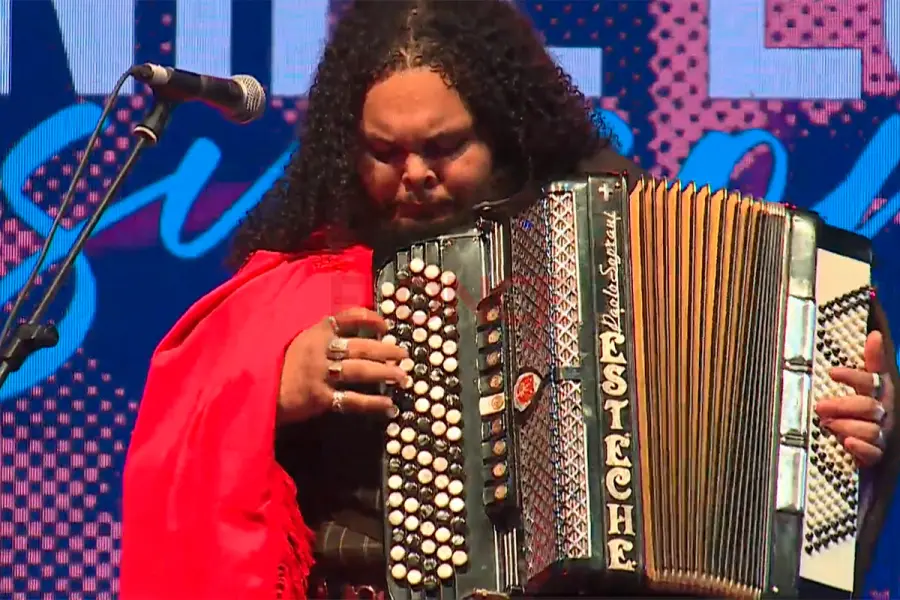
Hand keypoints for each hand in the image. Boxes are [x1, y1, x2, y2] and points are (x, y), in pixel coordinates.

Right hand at [278, 307, 407, 423]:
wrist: (253, 392)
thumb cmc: (276, 367)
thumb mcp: (297, 344)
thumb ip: (321, 340)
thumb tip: (354, 342)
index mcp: (314, 332)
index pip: (346, 317)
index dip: (370, 319)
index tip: (386, 326)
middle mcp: (319, 350)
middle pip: (360, 346)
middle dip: (386, 350)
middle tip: (403, 354)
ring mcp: (320, 374)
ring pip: (360, 371)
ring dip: (385, 373)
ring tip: (403, 377)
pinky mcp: (319, 398)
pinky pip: (352, 399)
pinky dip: (373, 403)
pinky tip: (388, 406)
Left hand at [816, 331, 893, 467]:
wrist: (875, 441)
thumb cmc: (866, 407)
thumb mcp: (870, 382)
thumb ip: (873, 360)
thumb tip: (876, 334)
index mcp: (881, 393)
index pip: (871, 381)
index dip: (852, 376)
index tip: (831, 372)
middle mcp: (883, 413)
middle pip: (868, 407)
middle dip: (842, 406)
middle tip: (819, 406)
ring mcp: (882, 434)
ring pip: (870, 430)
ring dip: (847, 427)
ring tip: (829, 424)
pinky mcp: (876, 453)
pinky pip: (872, 452)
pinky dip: (860, 448)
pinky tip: (848, 443)